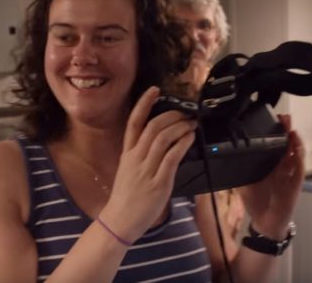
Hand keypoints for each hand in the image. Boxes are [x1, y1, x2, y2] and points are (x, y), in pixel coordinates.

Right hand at [99, 86, 196, 242]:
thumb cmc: (126, 197)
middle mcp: (136, 158)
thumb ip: (143, 156)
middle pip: (153, 127)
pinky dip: (183, 144)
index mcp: (127, 153)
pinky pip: (172, 157)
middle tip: (185, 112)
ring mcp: (146, 170)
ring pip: (163, 138)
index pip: (134, 122)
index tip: (155, 90)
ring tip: (191, 123)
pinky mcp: (159, 182)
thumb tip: (164, 144)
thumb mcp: (129, 171)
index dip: (144, 103)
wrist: (120, 221)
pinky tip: (190, 138)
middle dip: (171, 115)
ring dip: (180, 127)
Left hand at [238, 114, 304, 239]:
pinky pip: (299, 168)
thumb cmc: (256, 201)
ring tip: (290, 127)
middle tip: (283, 117)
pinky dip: (298, 156)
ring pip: (296, 153)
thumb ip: (238, 169)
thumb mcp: (243, 182)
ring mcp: (290, 174)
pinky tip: (295, 147)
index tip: (271, 117)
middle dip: (287, 129)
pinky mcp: (295, 183)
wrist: (264, 222)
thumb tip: (223, 156)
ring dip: (295, 139)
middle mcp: (282, 167)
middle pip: (287, 144)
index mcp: (270, 165)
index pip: (274, 144)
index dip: (275, 131)